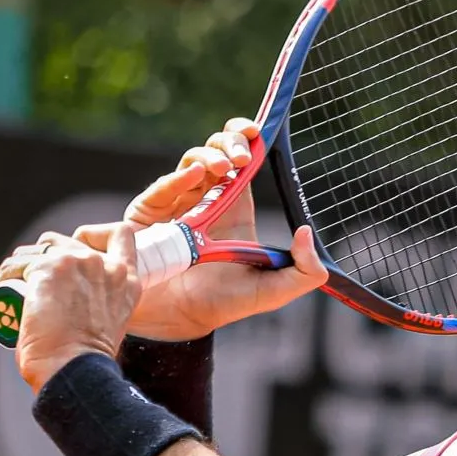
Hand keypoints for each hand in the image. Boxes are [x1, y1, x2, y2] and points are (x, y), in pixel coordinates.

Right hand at [0, 118, 327, 340]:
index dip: (246, 140)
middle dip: (230, 141)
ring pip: (191, 161)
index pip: (242, 162)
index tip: (256, 135)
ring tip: (222, 168)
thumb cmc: (225, 302)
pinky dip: (179, 177)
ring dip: (209, 155)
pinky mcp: (148, 214)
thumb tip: (308, 233)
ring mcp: (176, 203)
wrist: (180, 321)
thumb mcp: (275, 290)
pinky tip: (197, 176)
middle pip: (217, 150)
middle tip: (241, 158)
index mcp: (235, 207)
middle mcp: (205, 198)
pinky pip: (162, 187)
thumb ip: (305, 270)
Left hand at [13, 224, 141, 392]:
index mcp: (127, 280)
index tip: (76, 251)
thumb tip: (76, 298)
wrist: (74, 370)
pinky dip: (2, 278)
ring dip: (20, 266)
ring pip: (38, 249)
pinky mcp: (48, 269)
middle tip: (32, 280)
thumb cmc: (86, 360)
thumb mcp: (110, 322)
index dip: (95, 236)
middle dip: (46, 256)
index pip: (121, 234)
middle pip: (68, 241)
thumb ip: (103, 301)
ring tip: (9, 289)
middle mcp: (105, 265)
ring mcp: (78, 263)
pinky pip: (16, 265)